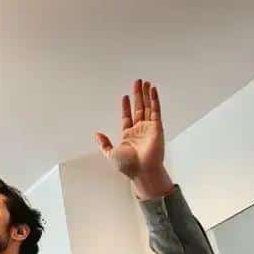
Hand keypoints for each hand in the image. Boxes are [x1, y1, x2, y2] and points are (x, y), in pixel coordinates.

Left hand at [94, 79, 173, 198]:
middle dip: (138, 95)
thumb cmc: (128, 166)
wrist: (142, 171)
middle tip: (137, 83)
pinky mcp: (157, 127)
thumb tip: (96, 134)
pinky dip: (154, 100)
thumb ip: (104, 143)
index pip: (127, 117)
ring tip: (145, 83)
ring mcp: (149, 128)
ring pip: (148, 107)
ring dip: (147, 95)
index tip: (125, 97)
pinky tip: (153, 90)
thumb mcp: (110, 153)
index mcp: (128, 135)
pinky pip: (156, 110)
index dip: (126, 106)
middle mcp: (139, 130)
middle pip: (139, 108)